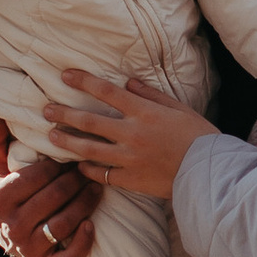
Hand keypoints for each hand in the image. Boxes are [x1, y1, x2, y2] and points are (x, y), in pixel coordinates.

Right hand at [0, 116, 101, 256]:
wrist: (6, 238)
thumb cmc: (6, 193)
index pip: (36, 175)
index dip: (57, 163)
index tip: (73, 151)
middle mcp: (10, 226)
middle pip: (54, 197)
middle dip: (76, 179)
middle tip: (92, 166)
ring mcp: (27, 249)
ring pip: (65, 222)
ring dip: (86, 203)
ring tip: (98, 187)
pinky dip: (83, 241)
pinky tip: (92, 224)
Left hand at [41, 66, 215, 199]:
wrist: (210, 173)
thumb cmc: (200, 137)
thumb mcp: (179, 108)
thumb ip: (151, 95)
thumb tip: (128, 83)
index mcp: (144, 112)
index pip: (106, 92)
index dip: (83, 82)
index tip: (65, 76)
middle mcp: (132, 134)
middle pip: (89, 121)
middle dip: (64, 114)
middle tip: (46, 110)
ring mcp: (129, 159)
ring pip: (89, 149)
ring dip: (67, 142)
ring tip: (52, 136)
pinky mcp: (131, 180)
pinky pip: (102, 175)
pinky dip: (88, 170)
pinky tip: (78, 165)